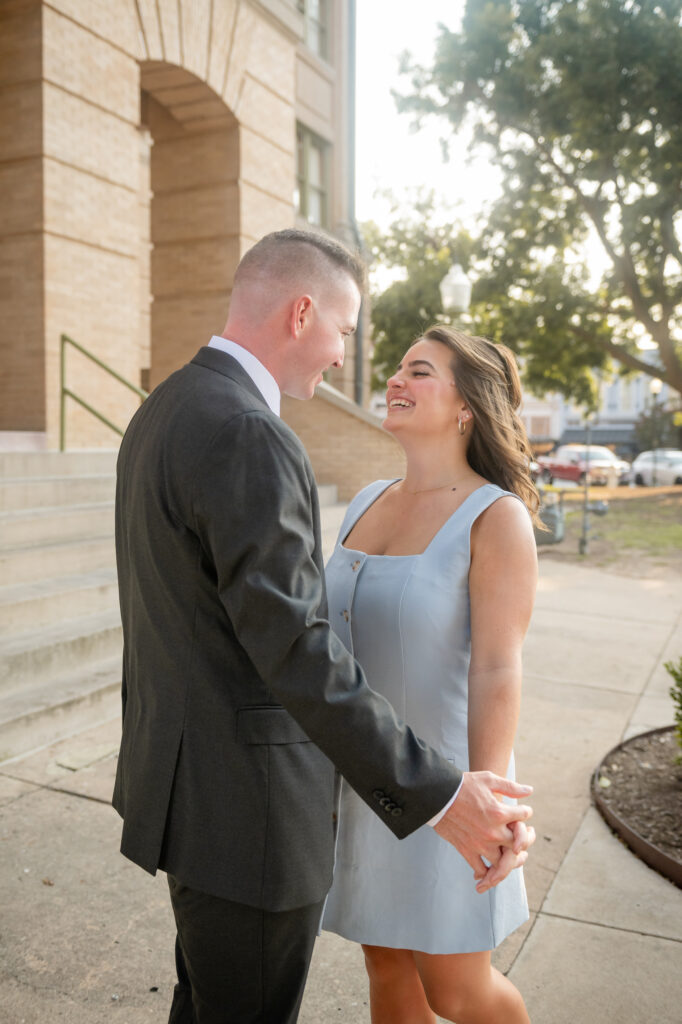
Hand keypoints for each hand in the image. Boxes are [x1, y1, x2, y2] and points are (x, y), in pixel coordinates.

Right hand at [433, 771, 533, 886]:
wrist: (436, 795)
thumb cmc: (462, 785)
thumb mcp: (488, 779)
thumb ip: (510, 787)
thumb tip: (529, 791)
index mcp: (499, 812)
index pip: (524, 816)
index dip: (526, 812)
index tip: (524, 811)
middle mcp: (493, 832)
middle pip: (519, 844)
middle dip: (526, 839)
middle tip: (527, 835)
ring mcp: (480, 844)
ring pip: (503, 862)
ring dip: (511, 859)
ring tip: (514, 854)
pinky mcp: (467, 851)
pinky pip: (481, 869)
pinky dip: (488, 873)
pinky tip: (492, 869)